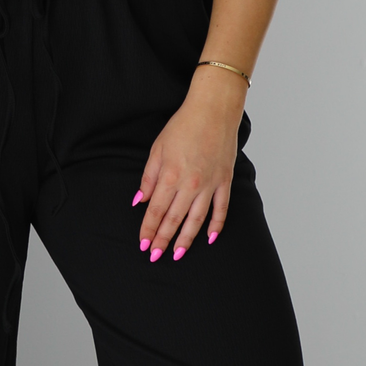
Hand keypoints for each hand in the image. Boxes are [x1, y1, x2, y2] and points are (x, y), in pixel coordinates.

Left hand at [133, 67, 247, 262]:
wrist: (214, 110)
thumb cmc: (183, 126)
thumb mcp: (157, 148)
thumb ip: (148, 177)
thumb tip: (140, 200)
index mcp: (170, 175)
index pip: (156, 210)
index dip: (148, 229)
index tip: (143, 243)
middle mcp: (190, 184)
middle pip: (174, 219)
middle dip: (163, 240)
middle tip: (155, 256)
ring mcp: (210, 184)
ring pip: (196, 220)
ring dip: (186, 239)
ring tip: (178, 254)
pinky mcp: (225, 181)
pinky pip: (221, 209)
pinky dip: (216, 225)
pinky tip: (210, 238)